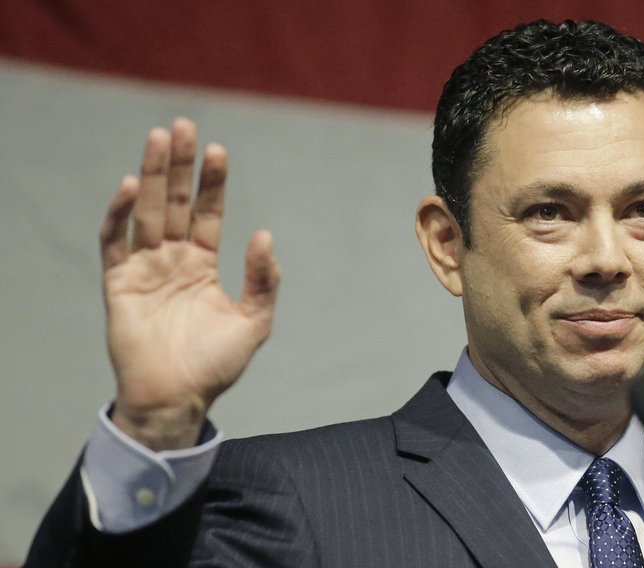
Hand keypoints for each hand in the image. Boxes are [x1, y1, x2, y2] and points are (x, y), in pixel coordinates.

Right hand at [100, 118, 279, 449]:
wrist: (177, 399)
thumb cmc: (216, 365)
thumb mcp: (254, 321)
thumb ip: (264, 280)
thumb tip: (263, 233)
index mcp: (202, 264)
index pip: (206, 213)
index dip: (211, 183)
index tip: (218, 151)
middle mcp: (172, 260)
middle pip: (175, 203)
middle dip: (179, 166)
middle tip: (183, 126)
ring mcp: (144, 268)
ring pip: (146, 212)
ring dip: (151, 176)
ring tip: (159, 138)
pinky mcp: (118, 282)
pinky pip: (115, 241)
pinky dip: (120, 215)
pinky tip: (131, 188)